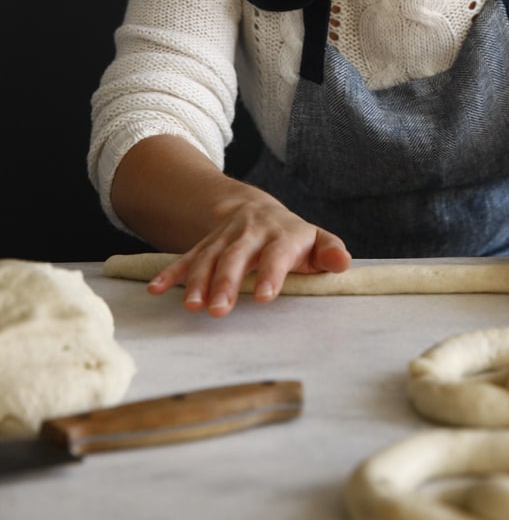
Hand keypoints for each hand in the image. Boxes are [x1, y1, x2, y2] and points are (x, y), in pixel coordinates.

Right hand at [110, 135, 350, 317]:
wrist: (256, 208)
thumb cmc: (294, 238)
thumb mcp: (316, 241)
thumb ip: (330, 252)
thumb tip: (343, 263)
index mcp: (283, 235)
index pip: (277, 253)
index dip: (271, 273)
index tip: (265, 297)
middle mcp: (252, 234)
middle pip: (237, 256)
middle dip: (226, 282)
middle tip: (219, 311)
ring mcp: (225, 238)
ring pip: (209, 257)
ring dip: (197, 281)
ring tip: (192, 306)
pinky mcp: (205, 245)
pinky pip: (186, 257)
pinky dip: (170, 273)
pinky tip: (156, 289)